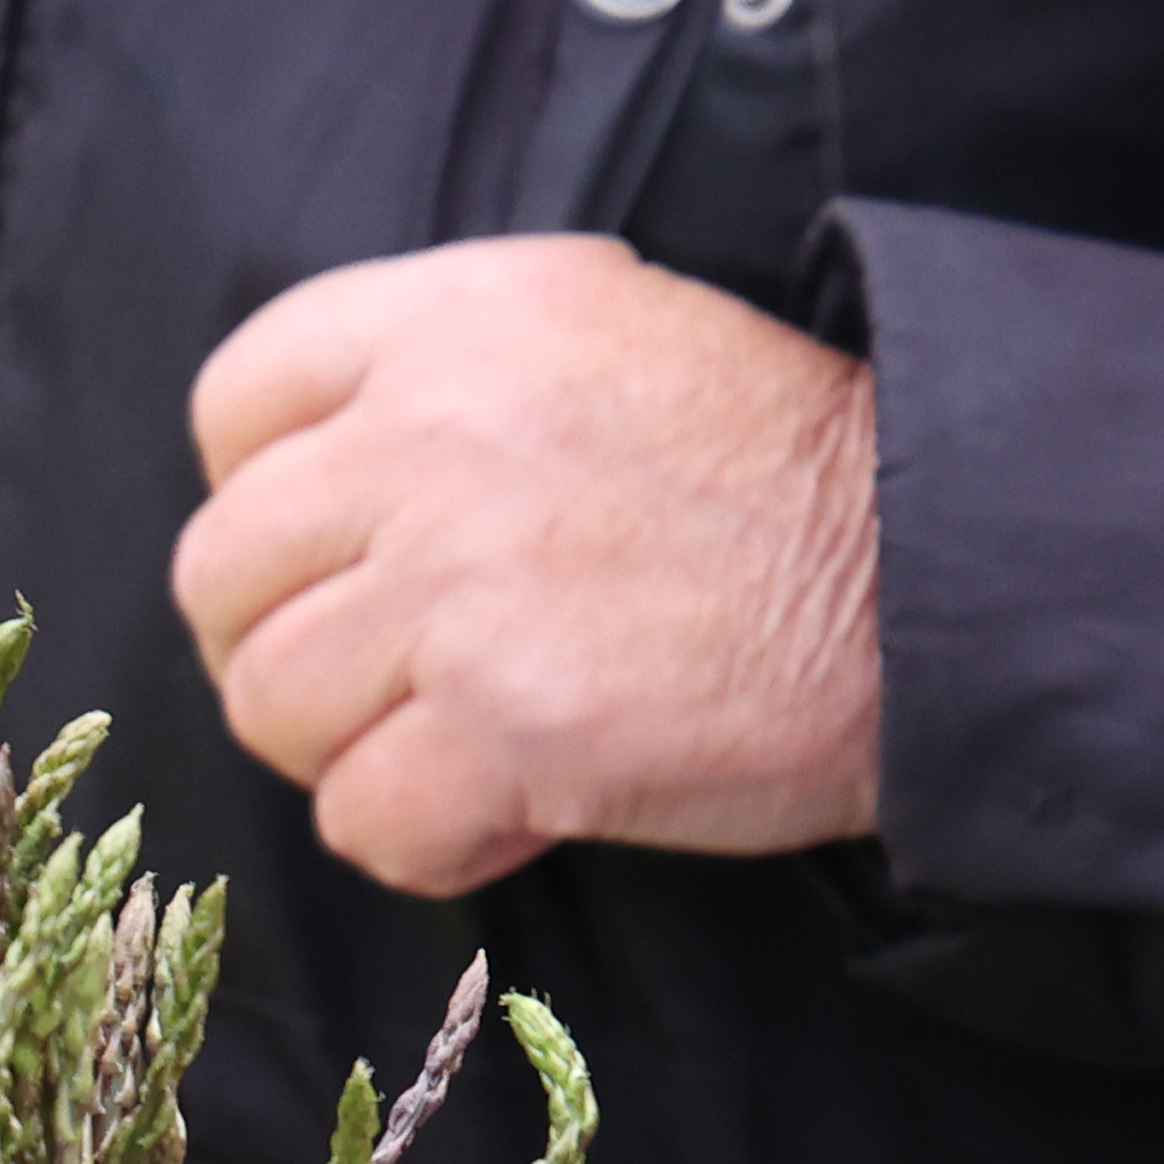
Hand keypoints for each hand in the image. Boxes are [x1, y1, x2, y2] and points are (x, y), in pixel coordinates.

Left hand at [171, 234, 881, 897]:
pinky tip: (510, 812)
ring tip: (458, 741)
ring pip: (272, 705)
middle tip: (384, 679)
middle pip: (221, 573)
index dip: (263, 500)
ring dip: (349, 749)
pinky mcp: (510, 724)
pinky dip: (426, 841)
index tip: (335, 556)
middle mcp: (432, 438)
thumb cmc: (775, 471)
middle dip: (283, 643)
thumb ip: (441, 380)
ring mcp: (461, 585)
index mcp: (450, 322)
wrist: (943, 571)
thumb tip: (305, 481)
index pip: (233, 405)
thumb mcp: (601, 332)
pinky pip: (362, 820)